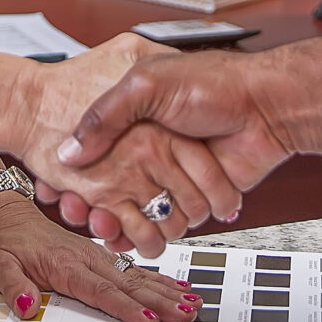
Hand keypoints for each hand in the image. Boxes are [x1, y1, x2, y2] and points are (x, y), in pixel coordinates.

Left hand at [0, 192, 200, 321]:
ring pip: (138, 277)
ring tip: (193, 304)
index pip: (100, 292)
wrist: (8, 215)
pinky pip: (135, 270)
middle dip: (160, 302)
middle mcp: (88, 260)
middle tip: (186, 315)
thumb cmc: (5, 243)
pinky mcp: (102, 257)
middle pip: (130, 285)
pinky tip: (178, 288)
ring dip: (167, 292)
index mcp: (65, 266)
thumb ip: (13, 287)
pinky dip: (159, 279)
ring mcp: (98, 257)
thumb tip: (26, 306)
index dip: (125, 308)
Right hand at [47, 51, 297, 245]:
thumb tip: (70, 152)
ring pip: (135, 210)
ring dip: (117, 223)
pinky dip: (147, 235)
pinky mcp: (196, 198)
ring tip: (100, 225)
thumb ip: (107, 114)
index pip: (94, 152)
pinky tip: (126, 237)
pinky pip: (166, 223)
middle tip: (72, 209)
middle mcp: (153, 150)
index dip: (74, 170)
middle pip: (109, 186)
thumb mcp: (147, 85)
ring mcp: (174, 176)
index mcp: (136, 119)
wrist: (267, 107)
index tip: (54, 183)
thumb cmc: (213, 83)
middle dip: (89, 202)